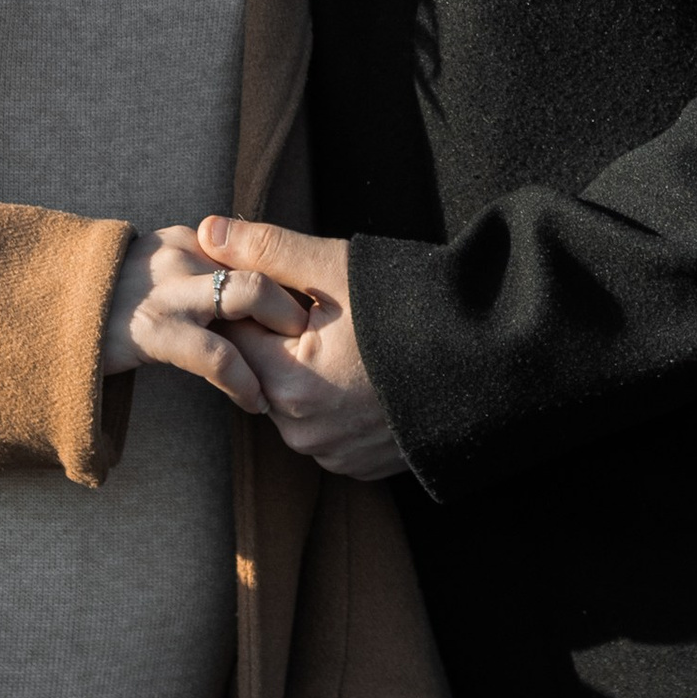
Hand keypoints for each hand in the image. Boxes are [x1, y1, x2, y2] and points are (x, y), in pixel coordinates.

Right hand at [100, 225, 303, 413]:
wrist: (47, 315)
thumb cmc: (111, 303)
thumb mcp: (160, 273)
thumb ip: (203, 276)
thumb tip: (254, 297)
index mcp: (191, 238)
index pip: (260, 251)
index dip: (294, 283)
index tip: (317, 314)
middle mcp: (184, 252)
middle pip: (264, 264)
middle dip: (297, 303)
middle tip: (316, 343)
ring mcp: (168, 289)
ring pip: (248, 295)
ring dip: (281, 338)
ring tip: (293, 374)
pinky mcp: (153, 329)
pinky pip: (217, 354)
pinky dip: (245, 382)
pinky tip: (255, 402)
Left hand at [197, 219, 407, 482]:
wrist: (490, 358)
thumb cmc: (409, 305)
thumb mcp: (333, 266)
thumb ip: (264, 249)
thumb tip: (206, 231)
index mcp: (289, 386)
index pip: (235, 337)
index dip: (251, 302)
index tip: (279, 283)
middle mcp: (305, 434)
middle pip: (261, 373)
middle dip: (277, 338)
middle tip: (321, 306)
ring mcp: (335, 455)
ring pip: (292, 401)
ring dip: (303, 369)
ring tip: (349, 336)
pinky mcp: (360, 466)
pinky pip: (325, 427)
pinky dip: (332, 399)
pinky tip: (365, 369)